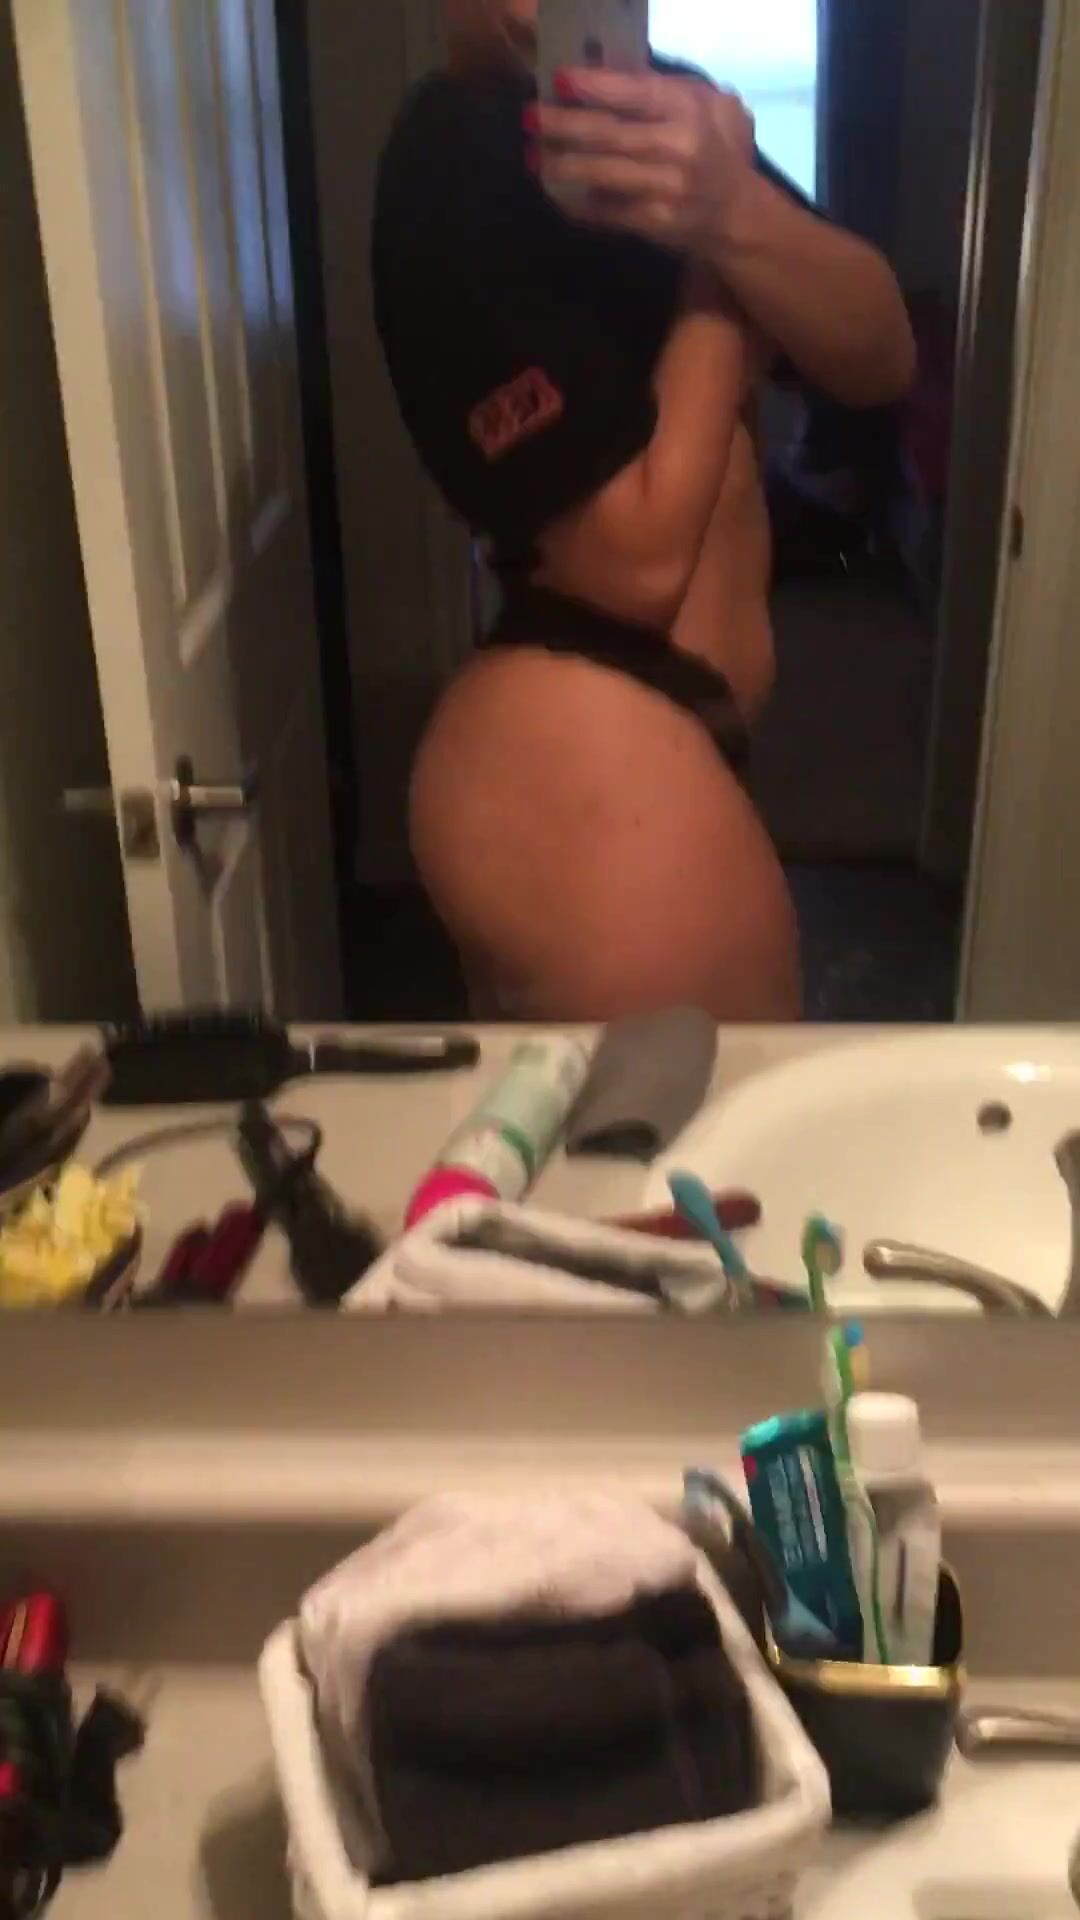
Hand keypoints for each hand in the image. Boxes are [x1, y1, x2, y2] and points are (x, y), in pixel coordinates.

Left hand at [528, 69, 755, 256]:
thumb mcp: (704, 104)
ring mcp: (666, 188)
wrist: (735, 213)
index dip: (596, 85)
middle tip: (529, 117)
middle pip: (610, 133)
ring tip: (532, 156)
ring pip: (603, 173)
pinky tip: (555, 194)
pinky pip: (608, 211)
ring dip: (562, 165)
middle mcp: (678, 147)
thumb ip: (663, 90)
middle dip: (564, 125)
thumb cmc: (713, 148)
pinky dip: (579, 204)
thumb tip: (608, 76)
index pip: (636, 92)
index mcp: (688, 110)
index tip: (560, 79)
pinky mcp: (655, 221)